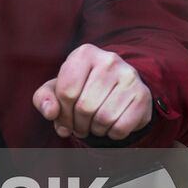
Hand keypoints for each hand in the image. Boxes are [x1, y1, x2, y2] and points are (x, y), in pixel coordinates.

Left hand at [32, 44, 152, 140]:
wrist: (116, 86)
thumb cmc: (81, 87)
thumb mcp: (57, 88)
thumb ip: (44, 98)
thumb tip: (50, 112)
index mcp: (84, 53)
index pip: (67, 92)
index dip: (62, 113)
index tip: (63, 118)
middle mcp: (109, 60)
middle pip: (85, 107)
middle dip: (77, 124)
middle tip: (79, 126)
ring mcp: (129, 76)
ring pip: (104, 118)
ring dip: (94, 130)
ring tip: (93, 125)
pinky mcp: (143, 95)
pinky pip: (122, 126)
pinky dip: (112, 134)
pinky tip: (110, 126)